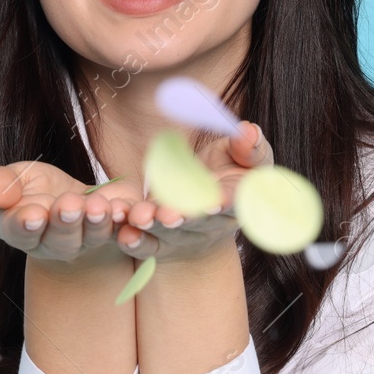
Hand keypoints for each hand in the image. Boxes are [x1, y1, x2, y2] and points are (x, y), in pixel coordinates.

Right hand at [0, 161, 137, 267]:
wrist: (72, 198)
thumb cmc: (36, 189)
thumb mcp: (14, 178)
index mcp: (20, 230)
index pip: (19, 232)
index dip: (26, 224)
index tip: (34, 214)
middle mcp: (53, 244)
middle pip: (60, 239)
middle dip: (65, 222)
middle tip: (70, 206)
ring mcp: (88, 242)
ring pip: (93, 237)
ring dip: (97, 222)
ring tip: (98, 206)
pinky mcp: (117, 232)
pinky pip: (124, 230)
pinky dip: (126, 220)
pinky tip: (124, 209)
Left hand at [118, 122, 274, 262]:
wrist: (205, 202)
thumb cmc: (232, 173)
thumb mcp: (247, 158)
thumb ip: (250, 148)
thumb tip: (248, 130)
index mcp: (238, 203)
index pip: (234, 203)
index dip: (225, 203)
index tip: (214, 202)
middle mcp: (211, 225)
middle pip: (198, 223)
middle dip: (184, 218)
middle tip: (170, 215)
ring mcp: (183, 236)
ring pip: (167, 233)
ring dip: (153, 225)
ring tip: (140, 217)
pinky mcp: (157, 241)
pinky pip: (144, 243)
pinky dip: (133, 238)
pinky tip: (123, 231)